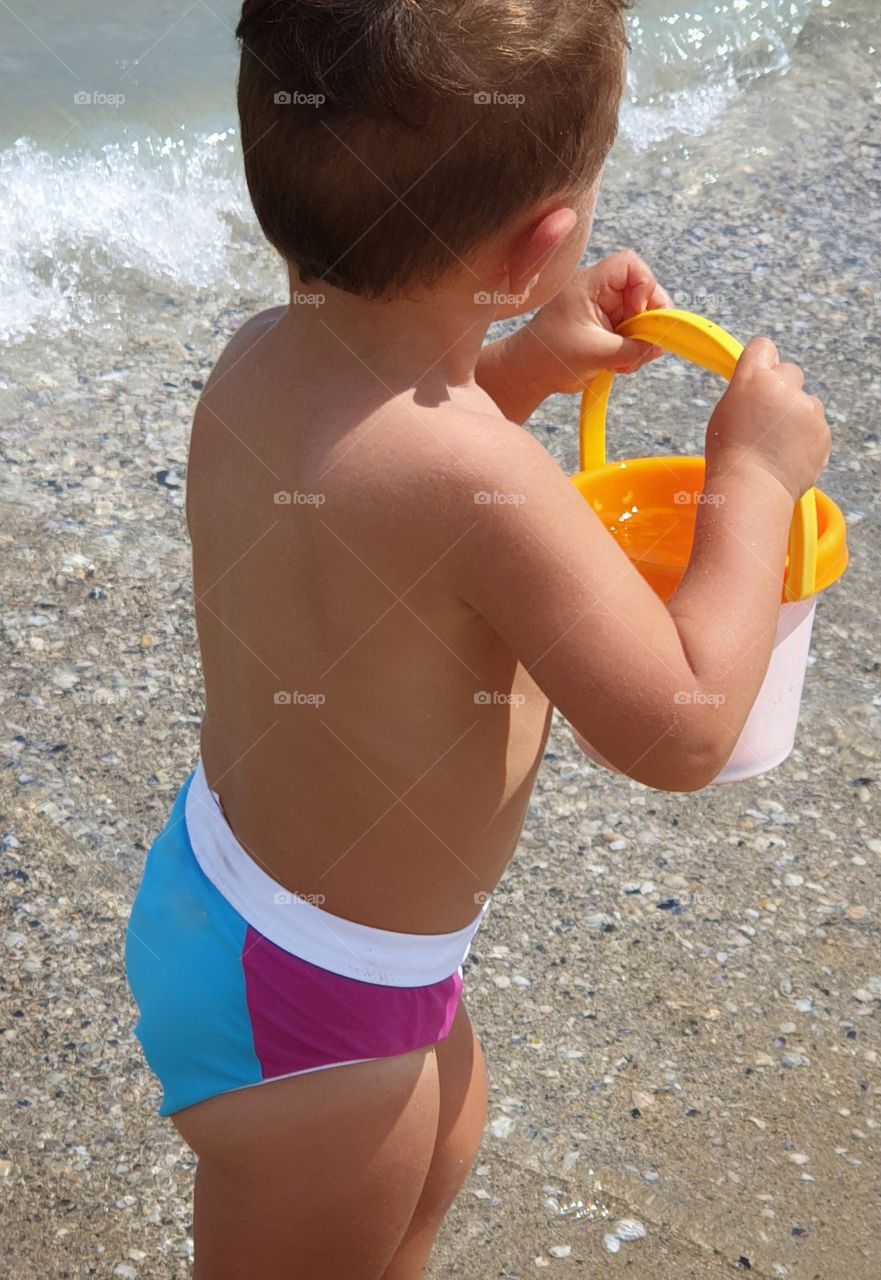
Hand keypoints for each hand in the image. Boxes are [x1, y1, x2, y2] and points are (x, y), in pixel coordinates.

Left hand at [511, 249, 671, 396]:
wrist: (530, 374)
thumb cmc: (550, 357)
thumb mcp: (595, 353)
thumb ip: (631, 349)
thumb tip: (660, 346)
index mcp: (590, 285)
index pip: (630, 264)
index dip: (644, 283)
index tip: (638, 312)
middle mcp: (600, 293)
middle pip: (643, 292)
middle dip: (647, 321)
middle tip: (645, 345)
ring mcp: (606, 311)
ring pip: (642, 317)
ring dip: (640, 342)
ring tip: (624, 363)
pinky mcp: (609, 330)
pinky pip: (634, 335)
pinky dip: (633, 351)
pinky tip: (619, 366)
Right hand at [706, 337, 830, 501]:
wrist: (752, 489)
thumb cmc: (730, 455)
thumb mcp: (726, 412)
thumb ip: (747, 390)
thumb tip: (764, 382)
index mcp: (752, 380)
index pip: (763, 347)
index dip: (763, 361)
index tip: (762, 374)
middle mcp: (782, 387)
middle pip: (790, 371)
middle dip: (782, 389)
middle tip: (768, 417)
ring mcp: (806, 409)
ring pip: (807, 400)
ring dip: (797, 414)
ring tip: (778, 442)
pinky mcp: (822, 430)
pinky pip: (817, 425)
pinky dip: (807, 437)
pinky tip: (788, 453)